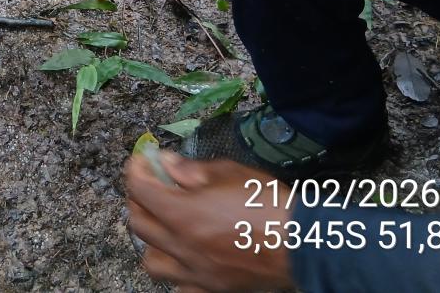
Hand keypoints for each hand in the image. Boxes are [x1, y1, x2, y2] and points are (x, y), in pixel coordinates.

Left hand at [124, 151, 293, 292]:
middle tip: (152, 185)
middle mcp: (182, 246)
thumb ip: (191, 169)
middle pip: (139, 223)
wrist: (302, 242)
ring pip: (151, 260)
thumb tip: (166, 164)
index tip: (142, 160)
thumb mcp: (230, 172)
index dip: (137, 170)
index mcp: (183, 214)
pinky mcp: (211, 288)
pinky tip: (185, 256)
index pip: (140, 189)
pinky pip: (179, 286)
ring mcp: (195, 272)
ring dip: (151, 239)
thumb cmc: (268, 202)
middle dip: (138, 199)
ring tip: (164, 224)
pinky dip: (175, 270)